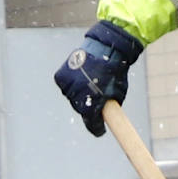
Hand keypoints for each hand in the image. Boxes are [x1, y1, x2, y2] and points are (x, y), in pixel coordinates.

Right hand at [52, 20, 142, 136]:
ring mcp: (68, 85)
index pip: (91, 122)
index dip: (96, 128)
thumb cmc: (114, 70)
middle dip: (88, 110)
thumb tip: (106, 117)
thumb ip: (110, 106)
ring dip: (79, 96)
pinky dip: (71, 85)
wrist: (105, 47)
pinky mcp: (60, 77)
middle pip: (81, 110)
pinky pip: (66, 87)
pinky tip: (80, 79)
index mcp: (93, 101)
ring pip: (72, 98)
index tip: (100, 131)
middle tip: (96, 105)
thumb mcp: (117, 91)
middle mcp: (78, 95)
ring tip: (89, 86)